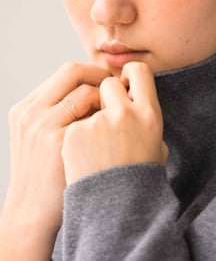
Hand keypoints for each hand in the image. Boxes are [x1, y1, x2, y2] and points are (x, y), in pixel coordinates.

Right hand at [1, 63, 109, 238]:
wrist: (32, 213)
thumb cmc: (47, 173)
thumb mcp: (40, 134)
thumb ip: (60, 110)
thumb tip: (98, 87)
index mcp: (28, 106)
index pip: (66, 72)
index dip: (91, 74)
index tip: (108, 83)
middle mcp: (31, 111)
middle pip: (72, 71)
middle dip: (100, 75)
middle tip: (119, 87)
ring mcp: (43, 125)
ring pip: (85, 91)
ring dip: (106, 97)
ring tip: (116, 112)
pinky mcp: (58, 141)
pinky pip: (92, 114)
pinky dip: (106, 115)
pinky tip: (114, 128)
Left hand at [62, 62, 168, 184]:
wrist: (113, 214)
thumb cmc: (138, 182)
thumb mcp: (156, 149)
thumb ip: (146, 122)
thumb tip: (136, 101)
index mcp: (149, 115)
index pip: (140, 72)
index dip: (130, 74)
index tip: (124, 81)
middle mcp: (124, 113)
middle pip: (109, 82)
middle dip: (105, 94)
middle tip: (104, 111)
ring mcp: (97, 123)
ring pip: (87, 102)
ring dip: (89, 114)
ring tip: (95, 144)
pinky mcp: (74, 133)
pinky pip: (74, 122)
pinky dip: (76, 134)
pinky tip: (82, 155)